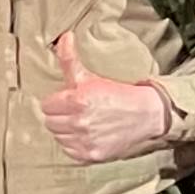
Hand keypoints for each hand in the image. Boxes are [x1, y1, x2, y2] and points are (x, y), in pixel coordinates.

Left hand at [41, 31, 175, 162]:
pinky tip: (88, 135)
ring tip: (83, 122)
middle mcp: (79, 122)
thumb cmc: (119, 94)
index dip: (57, 101)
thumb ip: (70, 59)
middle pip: (49, 122)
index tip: (69, 100)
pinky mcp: (91, 155)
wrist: (148, 115)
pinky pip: (69, 151)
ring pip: (58, 137)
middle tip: (77, 111)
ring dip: (66, 131)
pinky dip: (76, 145)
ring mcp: (85, 141)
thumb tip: (63, 37)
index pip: (46, 106)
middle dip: (60, 115)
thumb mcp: (91, 76)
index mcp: (77, 101)